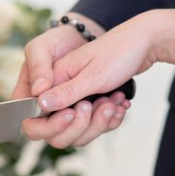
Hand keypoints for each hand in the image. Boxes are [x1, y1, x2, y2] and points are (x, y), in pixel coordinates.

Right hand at [22, 11, 156, 147]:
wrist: (142, 42)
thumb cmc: (117, 50)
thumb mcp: (91, 73)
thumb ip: (65, 91)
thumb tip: (40, 103)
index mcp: (50, 81)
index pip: (32, 118)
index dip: (50, 124)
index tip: (72, 112)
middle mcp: (58, 94)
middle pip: (56, 133)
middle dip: (81, 125)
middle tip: (99, 104)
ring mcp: (74, 101)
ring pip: (78, 133)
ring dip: (99, 123)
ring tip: (114, 101)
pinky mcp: (90, 105)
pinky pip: (94, 127)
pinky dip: (109, 120)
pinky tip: (120, 105)